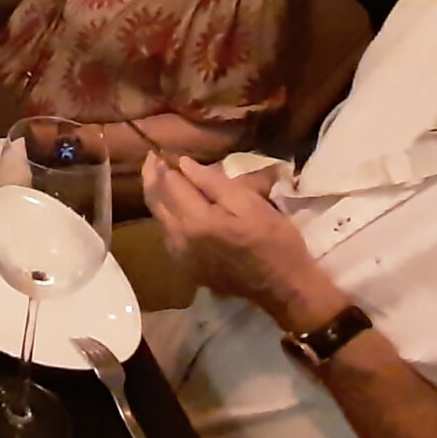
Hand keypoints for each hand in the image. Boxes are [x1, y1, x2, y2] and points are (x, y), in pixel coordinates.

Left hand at [141, 155, 346, 333]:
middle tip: (152, 158)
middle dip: (152, 178)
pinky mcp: (188, 268)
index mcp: (195, 221)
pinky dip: (168, 217)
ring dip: (158, 198)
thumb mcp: (250, 204)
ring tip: (161, 178)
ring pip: (160, 219)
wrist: (284, 287)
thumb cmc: (274, 240)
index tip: (160, 150)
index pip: (169, 184)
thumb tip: (184, 165)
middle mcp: (180, 240)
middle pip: (156, 202)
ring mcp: (181, 257)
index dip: (164, 164)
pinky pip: (169, 236)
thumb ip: (213, 183)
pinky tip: (176, 207)